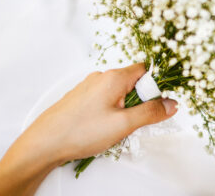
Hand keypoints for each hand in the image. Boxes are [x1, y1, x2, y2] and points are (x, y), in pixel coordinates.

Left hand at [0, 63, 177, 195]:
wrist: (44, 144)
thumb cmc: (81, 132)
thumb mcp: (123, 124)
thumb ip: (151, 112)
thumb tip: (171, 104)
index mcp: (114, 77)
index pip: (146, 70)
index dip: (157, 85)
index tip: (160, 103)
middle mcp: (101, 77)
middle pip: (134, 82)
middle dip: (141, 101)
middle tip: (137, 122)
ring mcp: (89, 88)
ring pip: (120, 93)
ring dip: (127, 109)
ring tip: (118, 129)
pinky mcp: (81, 99)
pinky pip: (106, 100)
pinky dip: (113, 112)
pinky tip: (105, 129)